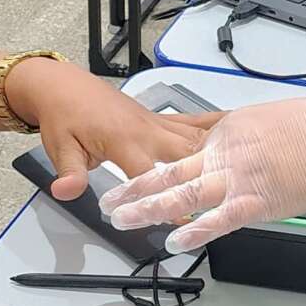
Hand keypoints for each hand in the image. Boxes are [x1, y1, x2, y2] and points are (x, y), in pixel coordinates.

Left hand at [6, 58, 217, 199]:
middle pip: (184, 156)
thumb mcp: (61, 147)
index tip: (186, 220)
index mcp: (124, 139)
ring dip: (216, 158)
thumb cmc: (64, 115)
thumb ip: (70, 172)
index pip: (151, 175)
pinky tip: (235, 139)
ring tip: (244, 174)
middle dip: (203, 179)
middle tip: (224, 201)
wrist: (63, 85)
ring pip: (194, 140)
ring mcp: (156, 122)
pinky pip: (190, 125)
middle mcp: (147, 129)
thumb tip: (66, 192)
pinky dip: (212, 134)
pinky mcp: (157, 119)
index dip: (169, 200)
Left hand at [99, 96, 305, 251]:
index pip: (178, 149)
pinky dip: (194, 230)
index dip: (150, 164)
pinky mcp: (256, 202)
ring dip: (148, 208)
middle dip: (134, 188)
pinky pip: (218, 219)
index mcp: (225, 132)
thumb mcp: (262, 117)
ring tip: (122, 220)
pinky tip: (173, 240)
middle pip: (168, 171)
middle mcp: (224, 154)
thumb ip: (233, 129)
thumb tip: (215, 134)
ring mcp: (237, 179)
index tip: (129, 173)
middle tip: (108, 200)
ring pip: (182, 194)